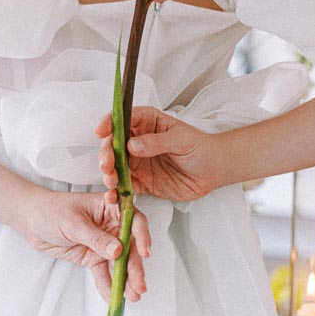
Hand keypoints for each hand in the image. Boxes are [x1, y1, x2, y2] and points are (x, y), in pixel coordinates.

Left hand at [21, 188, 150, 305]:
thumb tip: (118, 250)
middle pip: (129, 246)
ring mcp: (103, 243)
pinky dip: (108, 285)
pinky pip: (103, 273)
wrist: (31, 221)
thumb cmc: (51, 211)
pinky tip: (113, 297)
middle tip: (139, 285)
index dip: (142, 235)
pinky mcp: (93, 257)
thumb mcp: (73, 223)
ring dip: (126, 279)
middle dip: (135, 266)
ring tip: (133, 296)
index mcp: (109, 208)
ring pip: (119, 263)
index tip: (145, 252)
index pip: (132, 220)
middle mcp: (111, 225)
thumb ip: (96, 238)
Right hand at [93, 106, 216, 204]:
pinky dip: (116, 192)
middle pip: (114, 145)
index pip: (122, 119)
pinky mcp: (142, 182)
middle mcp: (138, 141)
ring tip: (110, 181)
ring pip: (115, 166)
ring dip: (108, 173)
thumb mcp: (181, 139)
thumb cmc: (200, 147)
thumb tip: (132, 145)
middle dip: (106, 154)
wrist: (213, 170)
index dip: (109, 123)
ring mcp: (138, 162)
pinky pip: (125, 187)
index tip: (101, 132)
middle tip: (106, 164)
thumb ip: (157, 142)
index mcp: (147, 123)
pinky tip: (112, 197)